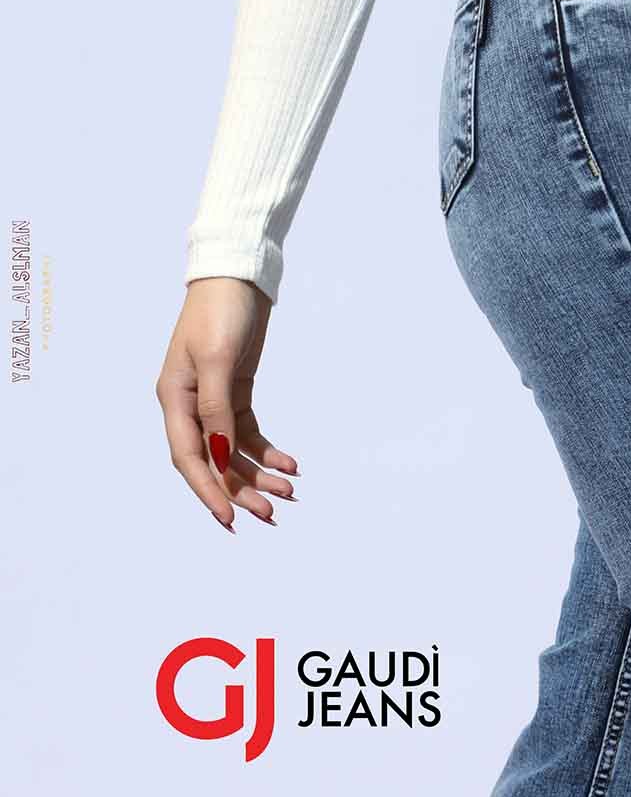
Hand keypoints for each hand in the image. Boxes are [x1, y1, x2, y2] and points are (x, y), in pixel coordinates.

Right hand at [155, 277, 298, 530]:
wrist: (237, 276)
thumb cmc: (219, 311)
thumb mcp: (217, 359)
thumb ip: (216, 410)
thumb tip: (220, 456)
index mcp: (174, 398)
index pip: (189, 457)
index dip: (208, 490)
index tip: (230, 519)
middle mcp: (190, 404)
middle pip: (214, 461)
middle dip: (240, 490)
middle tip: (271, 513)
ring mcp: (213, 400)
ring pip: (234, 451)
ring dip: (259, 474)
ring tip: (289, 492)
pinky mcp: (235, 392)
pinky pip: (249, 433)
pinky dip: (268, 451)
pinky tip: (290, 464)